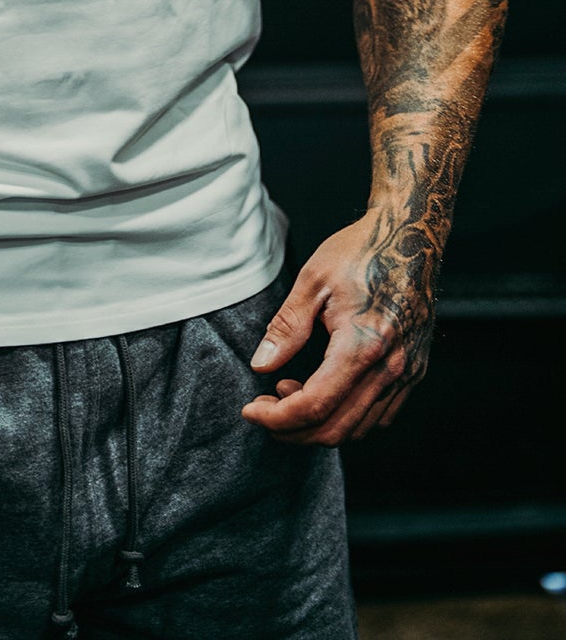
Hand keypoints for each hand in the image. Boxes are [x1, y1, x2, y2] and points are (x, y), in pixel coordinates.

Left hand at [240, 211, 437, 445]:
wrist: (411, 235)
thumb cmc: (361, 251)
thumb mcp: (312, 280)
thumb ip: (286, 328)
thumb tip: (261, 366)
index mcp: (363, 343)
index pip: (315, 406)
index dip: (277, 418)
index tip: (251, 410)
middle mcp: (391, 367)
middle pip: (336, 429)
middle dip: (292, 429)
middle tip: (264, 408)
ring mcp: (407, 372)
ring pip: (358, 428)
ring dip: (318, 424)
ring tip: (289, 389)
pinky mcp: (414, 371)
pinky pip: (379, 415)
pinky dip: (345, 416)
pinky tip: (323, 389)